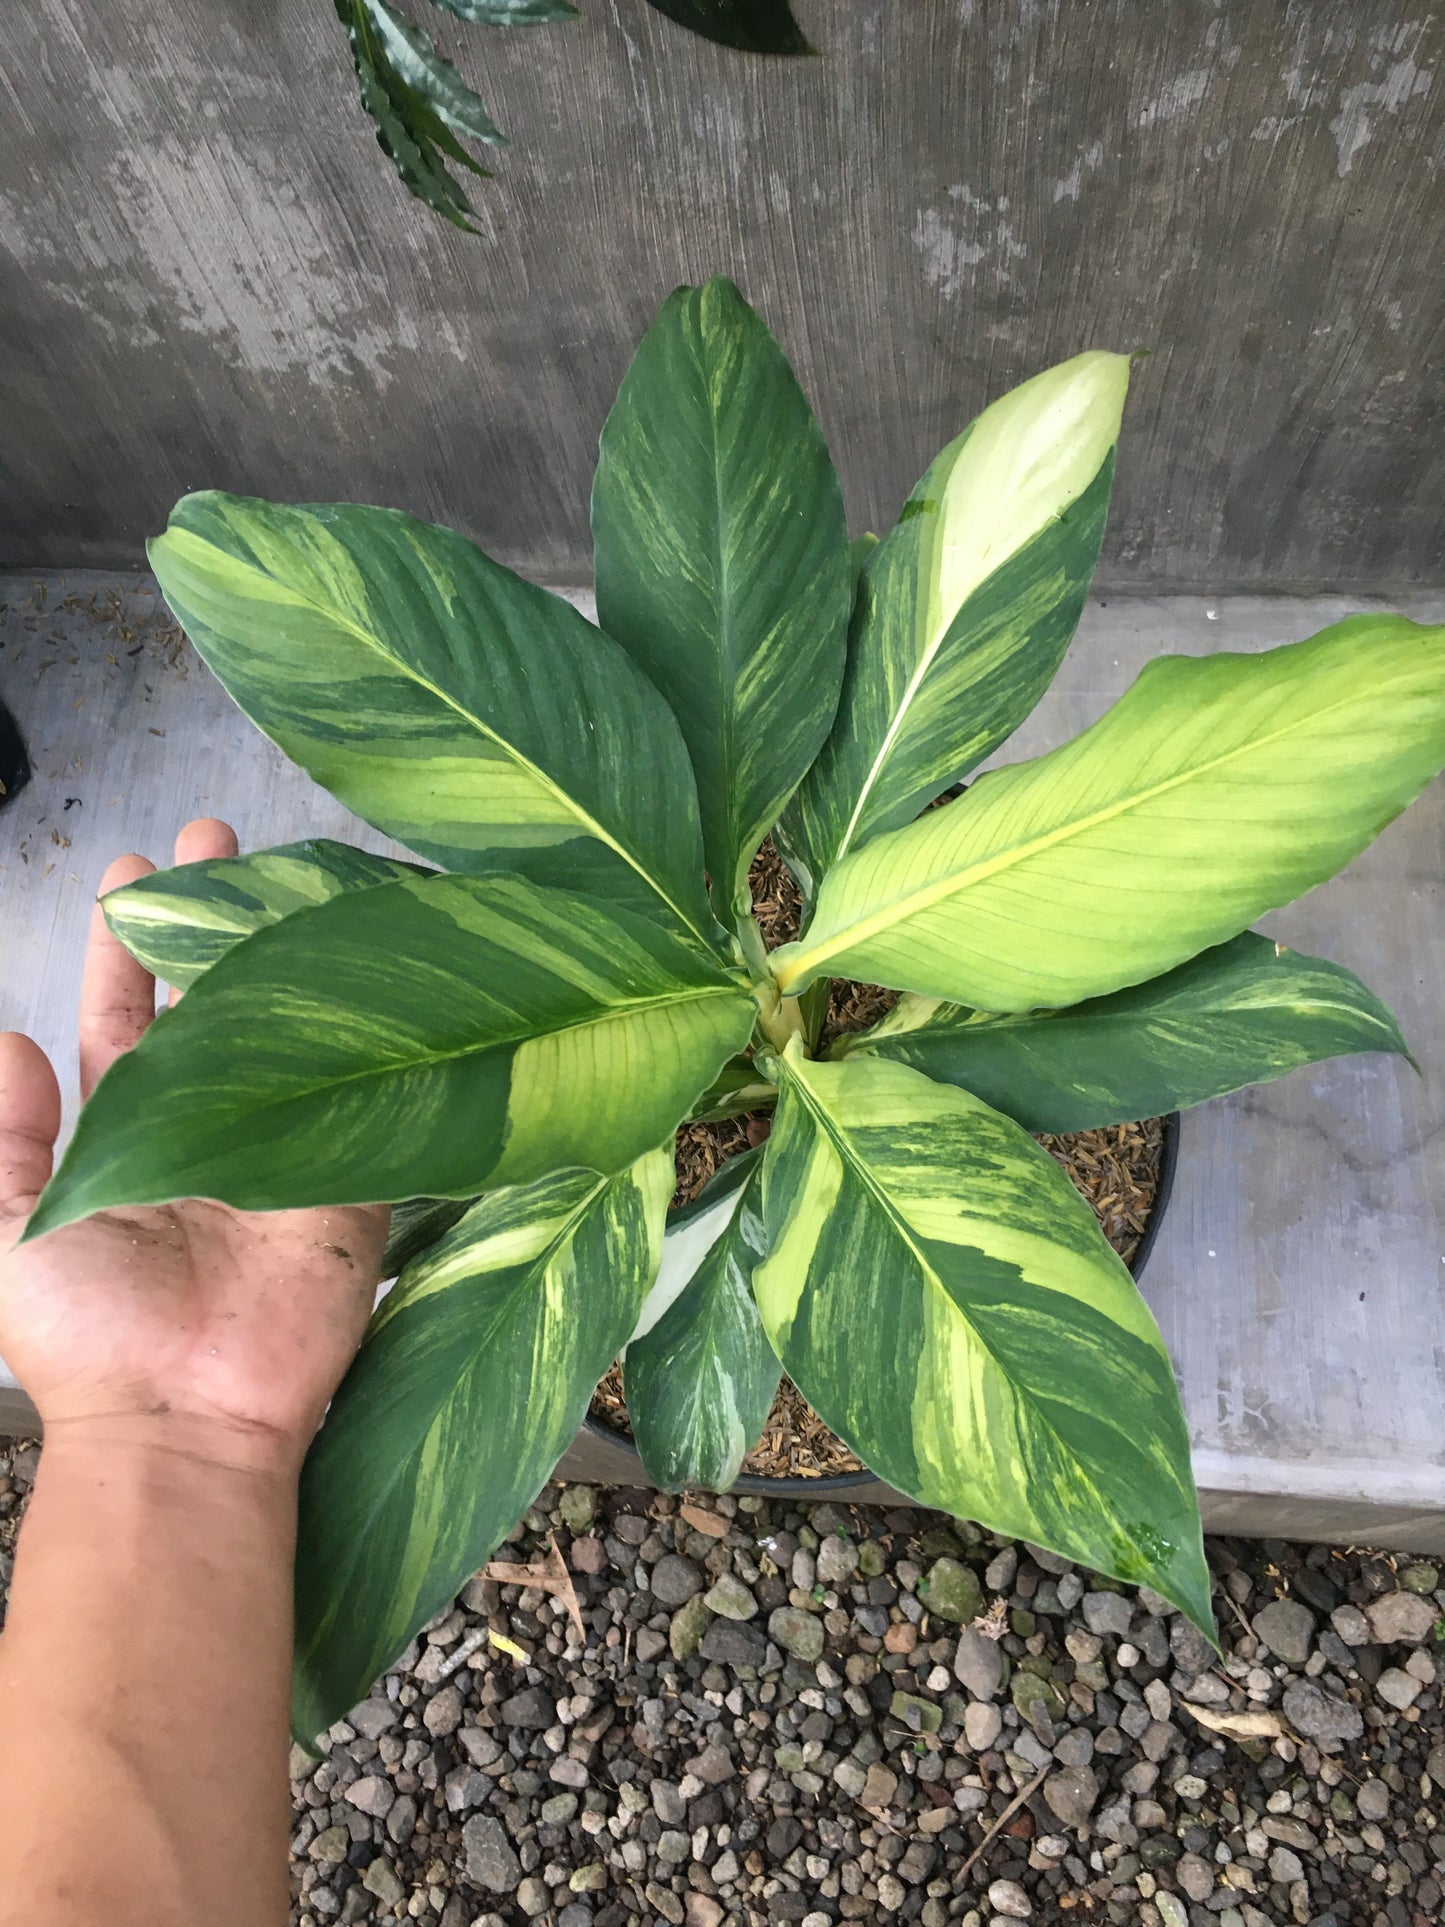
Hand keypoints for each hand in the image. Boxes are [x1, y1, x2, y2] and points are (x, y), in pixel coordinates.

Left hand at [0, 819, 388, 1476]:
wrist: (185, 1419)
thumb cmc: (84, 1334)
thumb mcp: (2, 1227)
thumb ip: (2, 1136)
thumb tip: (6, 1035)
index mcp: (133, 1133)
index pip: (127, 1016)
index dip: (126, 946)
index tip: (132, 869)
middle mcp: (214, 1123)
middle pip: (217, 997)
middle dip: (212, 915)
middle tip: (216, 832)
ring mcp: (288, 1143)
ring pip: (294, 1023)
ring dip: (292, 946)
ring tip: (292, 866)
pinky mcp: (353, 1175)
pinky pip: (364, 1088)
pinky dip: (372, 1026)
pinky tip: (377, 958)